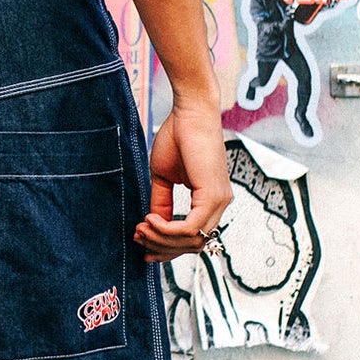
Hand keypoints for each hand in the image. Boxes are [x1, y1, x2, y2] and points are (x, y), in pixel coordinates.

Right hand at [135, 97, 231, 264]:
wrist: (190, 112)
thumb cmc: (178, 136)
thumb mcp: (164, 177)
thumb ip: (161, 202)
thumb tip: (152, 224)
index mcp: (211, 200)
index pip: (192, 236)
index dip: (165, 244)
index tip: (141, 240)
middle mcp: (220, 203)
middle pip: (192, 244)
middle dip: (161, 247)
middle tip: (139, 238)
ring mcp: (219, 200)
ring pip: (191, 240)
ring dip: (161, 239)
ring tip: (142, 227)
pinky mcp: (213, 195)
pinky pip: (189, 227)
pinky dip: (167, 229)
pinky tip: (150, 219)